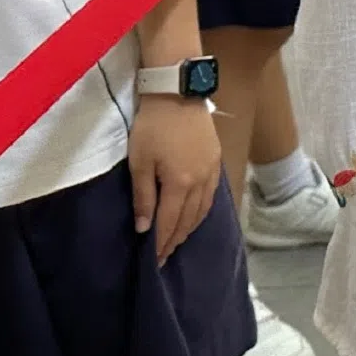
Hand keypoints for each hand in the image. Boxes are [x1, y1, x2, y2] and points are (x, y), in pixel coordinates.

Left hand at [128, 94, 222, 262]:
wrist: (178, 95)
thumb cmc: (152, 128)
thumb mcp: (139, 162)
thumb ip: (143, 197)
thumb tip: (144, 228)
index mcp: (180, 184)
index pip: (170, 223)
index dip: (161, 244)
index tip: (153, 261)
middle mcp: (201, 182)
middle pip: (188, 221)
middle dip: (174, 240)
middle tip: (163, 256)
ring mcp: (211, 172)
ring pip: (202, 210)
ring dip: (189, 229)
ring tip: (176, 240)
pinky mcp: (216, 162)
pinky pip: (211, 196)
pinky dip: (201, 212)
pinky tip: (194, 216)